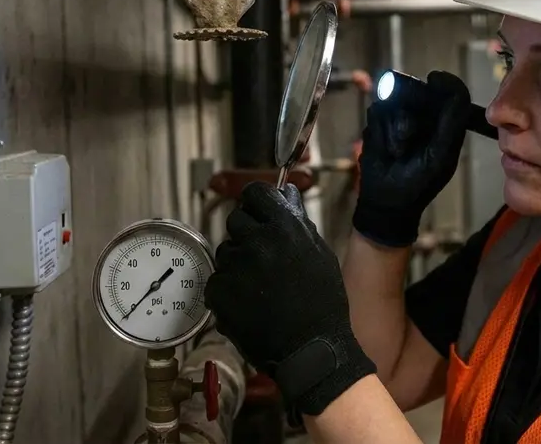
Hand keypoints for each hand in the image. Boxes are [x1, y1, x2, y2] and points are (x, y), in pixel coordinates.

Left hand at [204, 182, 375, 415]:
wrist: (311, 348)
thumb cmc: (323, 301)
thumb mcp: (319, 254)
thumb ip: (298, 221)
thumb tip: (286, 192)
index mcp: (285, 226)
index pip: (255, 193)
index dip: (255, 203)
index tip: (258, 214)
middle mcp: (257, 241)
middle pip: (236, 221)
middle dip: (246, 235)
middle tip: (262, 259)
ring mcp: (235, 266)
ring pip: (225, 252)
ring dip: (237, 265)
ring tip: (258, 288)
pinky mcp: (219, 291)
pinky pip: (217, 281)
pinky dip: (227, 292)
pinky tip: (247, 306)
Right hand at [354, 71, 472, 246]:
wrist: (386, 201)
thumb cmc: (419, 182)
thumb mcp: (441, 155)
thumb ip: (451, 123)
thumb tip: (450, 89)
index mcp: (446, 124)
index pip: (452, 92)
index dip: (445, 82)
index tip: (434, 79)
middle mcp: (424, 116)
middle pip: (418, 91)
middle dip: (410, 113)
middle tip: (407, 137)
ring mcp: (399, 117)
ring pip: (395, 102)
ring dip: (394, 129)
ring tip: (398, 152)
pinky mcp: (378, 122)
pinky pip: (377, 111)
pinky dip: (380, 131)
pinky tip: (384, 148)